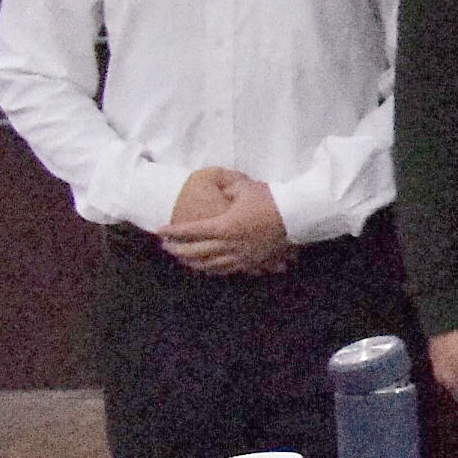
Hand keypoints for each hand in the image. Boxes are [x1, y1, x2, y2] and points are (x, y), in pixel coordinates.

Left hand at [158, 173, 292, 276]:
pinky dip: (211, 269)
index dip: (173, 231)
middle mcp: (228, 245)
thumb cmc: (272, 199)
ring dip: (191, 262)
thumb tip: (218, 187)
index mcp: (224, 226)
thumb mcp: (246, 188)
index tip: (159, 230)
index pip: (191, 230)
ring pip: (208, 264)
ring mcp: (239, 256)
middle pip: (195, 252)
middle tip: (166, 246)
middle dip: (177, 249)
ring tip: (182, 258)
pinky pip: (225, 270)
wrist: (298, 216)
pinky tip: (206, 267)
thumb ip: (228, 188)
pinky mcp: (250, 262)